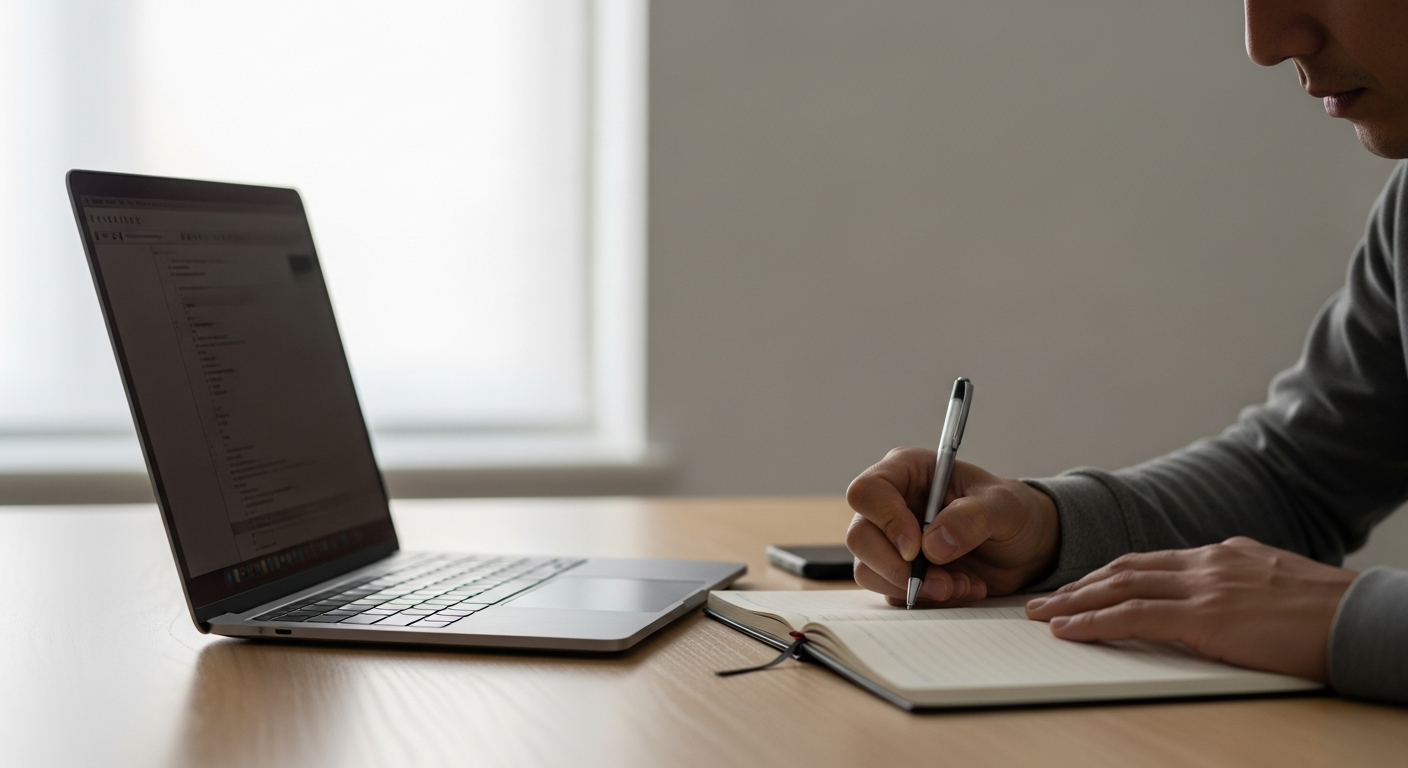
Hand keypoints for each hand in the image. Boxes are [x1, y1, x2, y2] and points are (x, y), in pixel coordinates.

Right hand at [845, 448, 1059, 605]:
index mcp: (908, 471)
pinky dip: (925, 598)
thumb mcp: (1004, 506)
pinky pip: (891, 592)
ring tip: (960, 584)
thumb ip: (972, 518)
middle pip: (860, 537)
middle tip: (943, 581)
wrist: (1025, 548)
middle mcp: (891, 504)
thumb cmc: (1012, 512)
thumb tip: (933, 545)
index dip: (886, 520)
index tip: (917, 547)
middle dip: (899, 568)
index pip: (867, 491)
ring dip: (915, 587)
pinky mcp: (898, 571)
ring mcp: (890, 540)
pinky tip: (960, 588)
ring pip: (868, 570)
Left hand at [1024, 537, 1356, 681]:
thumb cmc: (1330, 612)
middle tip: (1045, 598)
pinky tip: (1070, 629)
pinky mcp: (1206, 617)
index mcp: (1223, 555)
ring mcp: (1205, 586)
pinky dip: (1094, 621)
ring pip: (1119, 587)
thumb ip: (1240, 584)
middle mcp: (1207, 562)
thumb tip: (1219, 598)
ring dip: (1074, 601)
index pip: (1150, 561)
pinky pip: (1134, 616)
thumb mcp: (1277, 585)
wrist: (1363, 619)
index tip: (1081, 586)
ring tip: (1042, 614)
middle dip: (1080, 585)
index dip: (1109, 575)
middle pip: (1125, 569)